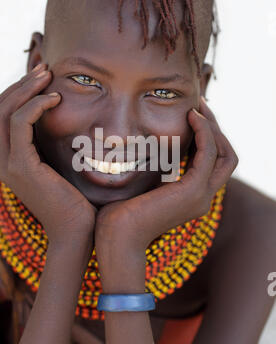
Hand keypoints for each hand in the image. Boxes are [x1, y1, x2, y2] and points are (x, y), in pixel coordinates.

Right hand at [0, 63, 96, 244]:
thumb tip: (64, 120)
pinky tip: (55, 99)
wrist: (77, 232)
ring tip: (48, 75)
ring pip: (3, 112)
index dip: (17, 91)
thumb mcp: (61, 167)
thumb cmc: (76, 200)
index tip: (41, 77)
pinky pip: (19, 124)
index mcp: (11, 159)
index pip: (1, 115)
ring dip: (25, 89)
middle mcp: (4, 160)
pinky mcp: (22, 167)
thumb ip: (53, 146)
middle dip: (19, 84)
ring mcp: (9, 164)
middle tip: (44, 68)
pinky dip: (34, 106)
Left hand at [94, 97, 238, 269]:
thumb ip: (156, 169)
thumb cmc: (121, 214)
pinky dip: (204, 132)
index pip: (214, 162)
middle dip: (215, 128)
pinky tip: (191, 117)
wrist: (116, 238)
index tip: (193, 114)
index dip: (208, 137)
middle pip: (226, 157)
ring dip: (212, 127)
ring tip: (196, 107)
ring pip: (224, 154)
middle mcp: (203, 197)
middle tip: (199, 105)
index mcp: (193, 196)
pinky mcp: (192, 191)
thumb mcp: (143, 186)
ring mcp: (201, 196)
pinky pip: (208, 153)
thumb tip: (150, 147)